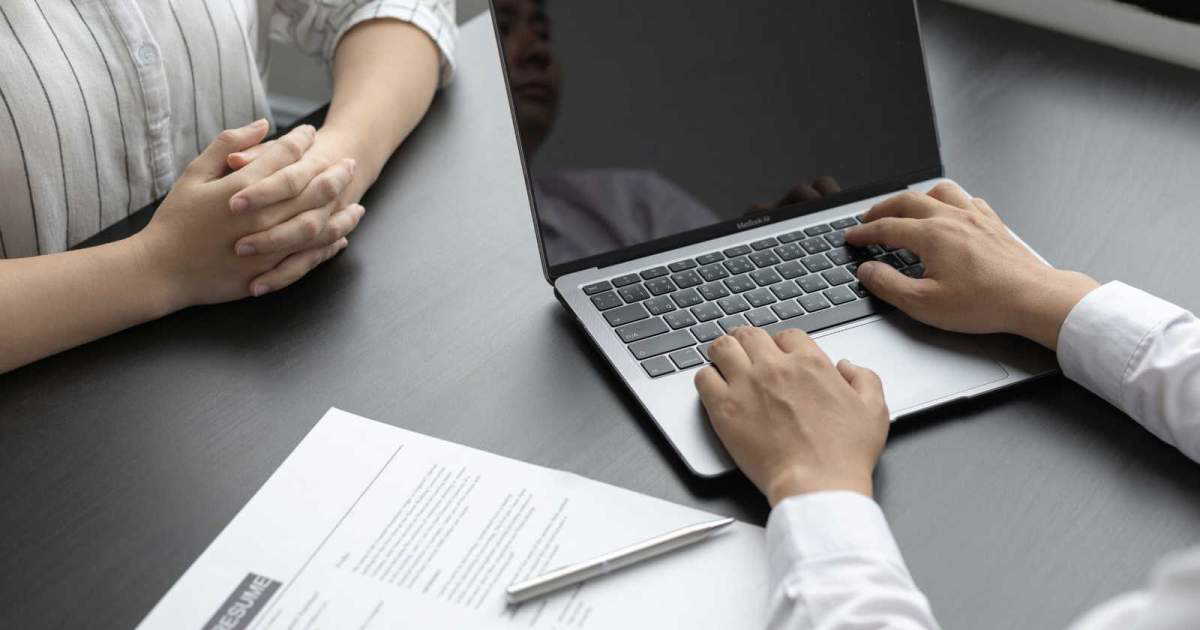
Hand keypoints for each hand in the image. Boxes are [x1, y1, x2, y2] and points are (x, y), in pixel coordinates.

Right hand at [134, 120, 358, 307]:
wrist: (161, 270)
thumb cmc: (176, 220)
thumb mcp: (194, 174)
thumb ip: (228, 145)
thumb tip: (263, 124)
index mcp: (241, 188)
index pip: (283, 157)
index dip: (300, 140)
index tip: (310, 132)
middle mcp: (260, 217)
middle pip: (310, 188)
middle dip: (333, 171)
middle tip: (348, 161)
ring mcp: (268, 246)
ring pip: (317, 224)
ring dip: (340, 209)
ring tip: (356, 198)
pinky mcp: (269, 272)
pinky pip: (308, 257)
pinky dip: (328, 245)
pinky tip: (340, 236)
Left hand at [695, 326, 889, 505]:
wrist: (817, 484)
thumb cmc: (844, 454)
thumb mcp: (875, 409)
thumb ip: (864, 378)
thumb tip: (847, 366)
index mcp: (810, 363)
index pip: (787, 335)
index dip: (782, 344)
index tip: (779, 355)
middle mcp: (775, 367)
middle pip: (750, 335)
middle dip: (748, 341)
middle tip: (745, 351)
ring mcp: (746, 385)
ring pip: (722, 348)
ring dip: (723, 352)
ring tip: (723, 361)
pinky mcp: (724, 408)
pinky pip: (703, 377)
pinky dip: (707, 377)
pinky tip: (713, 386)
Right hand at [845, 182, 1099, 349]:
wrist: (1032, 298)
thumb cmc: (984, 303)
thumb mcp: (923, 304)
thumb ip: (888, 285)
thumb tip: (867, 271)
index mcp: (931, 236)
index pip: (886, 227)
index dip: (864, 233)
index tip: (851, 237)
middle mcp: (952, 218)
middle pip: (907, 201)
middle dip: (882, 208)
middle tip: (868, 219)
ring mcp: (975, 217)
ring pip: (939, 191)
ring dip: (916, 196)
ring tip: (905, 207)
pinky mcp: (993, 224)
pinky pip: (967, 199)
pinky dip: (950, 200)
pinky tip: (949, 211)